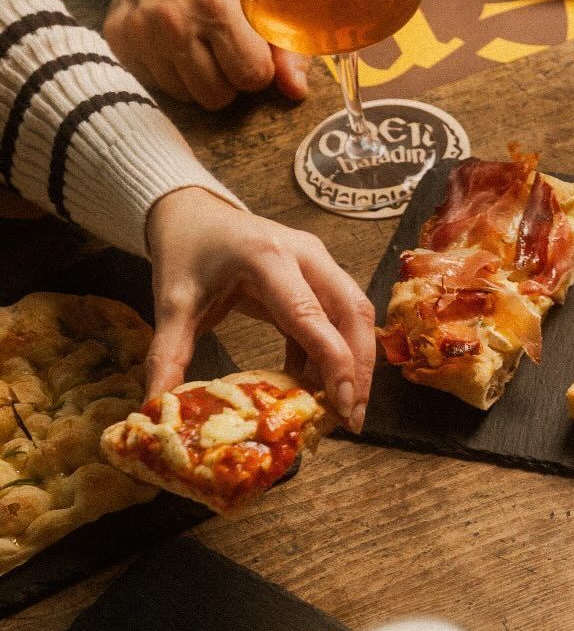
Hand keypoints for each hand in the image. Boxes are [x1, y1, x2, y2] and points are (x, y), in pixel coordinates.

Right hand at [105, 0, 308, 110]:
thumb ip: (289, 49)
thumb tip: (295, 92)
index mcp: (216, 5)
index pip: (252, 77)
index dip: (257, 69)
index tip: (250, 48)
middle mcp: (173, 20)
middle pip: (217, 97)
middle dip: (227, 80)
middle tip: (222, 49)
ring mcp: (141, 32)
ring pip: (186, 98)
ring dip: (197, 78)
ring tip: (196, 44)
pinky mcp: (118, 41)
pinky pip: (156, 87)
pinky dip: (169, 73)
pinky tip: (171, 45)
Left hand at [145, 186, 375, 428]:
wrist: (190, 212)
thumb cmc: (185, 252)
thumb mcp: (172, 303)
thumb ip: (168, 355)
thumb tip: (156, 407)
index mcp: (267, 257)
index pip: (313, 315)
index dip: (335, 363)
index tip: (342, 407)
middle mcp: (303, 254)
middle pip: (352, 312)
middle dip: (359, 369)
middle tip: (351, 418)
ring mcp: (316, 261)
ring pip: (354, 313)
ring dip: (354, 361)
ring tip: (342, 409)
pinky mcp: (317, 273)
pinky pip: (338, 315)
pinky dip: (333, 352)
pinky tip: (314, 386)